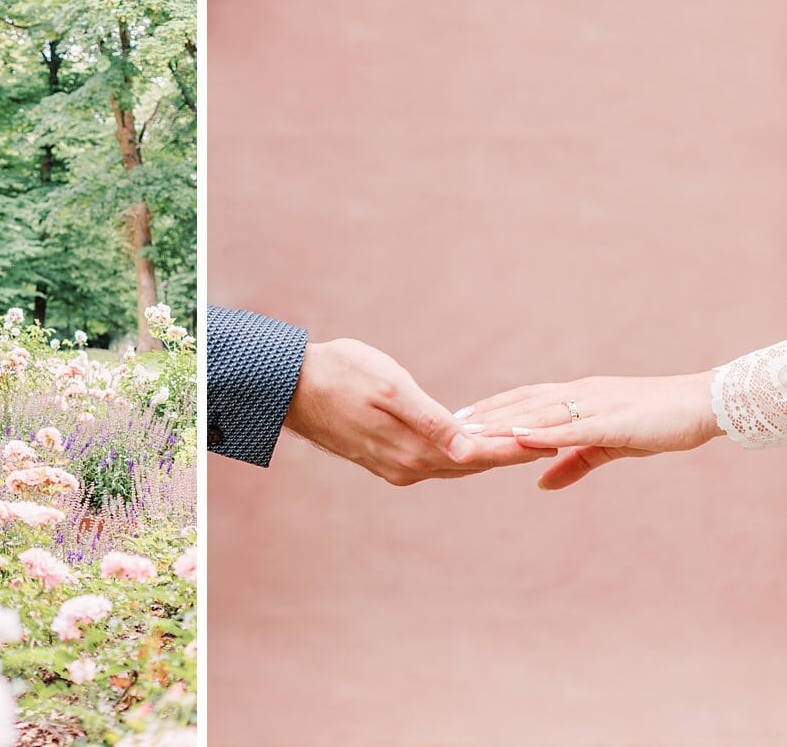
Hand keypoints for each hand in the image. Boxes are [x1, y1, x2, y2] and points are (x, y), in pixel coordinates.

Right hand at [282, 338, 555, 485]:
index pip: (480, 455)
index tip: (552, 439)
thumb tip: (469, 450)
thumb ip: (432, 421)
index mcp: (413, 451)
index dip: (517, 447)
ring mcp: (394, 466)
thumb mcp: (390, 388)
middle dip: (508, 452)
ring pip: (453, 464)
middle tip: (549, 438)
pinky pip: (433, 460)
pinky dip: (458, 451)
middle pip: (471, 465)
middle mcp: (407, 467)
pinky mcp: (383, 458)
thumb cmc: (339, 374)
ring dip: (484, 454)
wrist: (289, 386)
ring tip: (520, 440)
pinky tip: (469, 439)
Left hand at [465, 372, 722, 489]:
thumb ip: (573, 463)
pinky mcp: (613, 421)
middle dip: (486, 414)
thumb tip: (541, 484)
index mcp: (578, 396)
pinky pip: (572, 427)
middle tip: (449, 423)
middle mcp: (580, 394)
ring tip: (471, 430)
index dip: (492, 407)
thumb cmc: (657, 421)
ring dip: (503, 421)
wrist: (703, 404)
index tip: (460, 417)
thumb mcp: (609, 445)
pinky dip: (543, 431)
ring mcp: (595, 405)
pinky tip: (519, 437)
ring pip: (539, 412)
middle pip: (522, 402)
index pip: (524, 399)